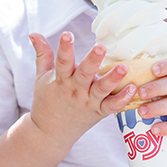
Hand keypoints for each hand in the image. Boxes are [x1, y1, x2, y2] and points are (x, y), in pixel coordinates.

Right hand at [29, 32, 135, 147]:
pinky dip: (122, 99)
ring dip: (113, 79)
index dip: (64, 48)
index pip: (62, 61)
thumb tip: (34, 33)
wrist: (48, 133)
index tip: (67, 34)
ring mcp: (87, 102)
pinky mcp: (98, 113)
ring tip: (124, 67)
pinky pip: (111, 107)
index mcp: (60, 79)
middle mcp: (75, 90)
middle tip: (100, 47)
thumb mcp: (41, 77)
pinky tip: (133, 88)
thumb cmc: (46, 101)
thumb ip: (42, 54)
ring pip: (101, 90)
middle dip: (92, 60)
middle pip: (84, 74)